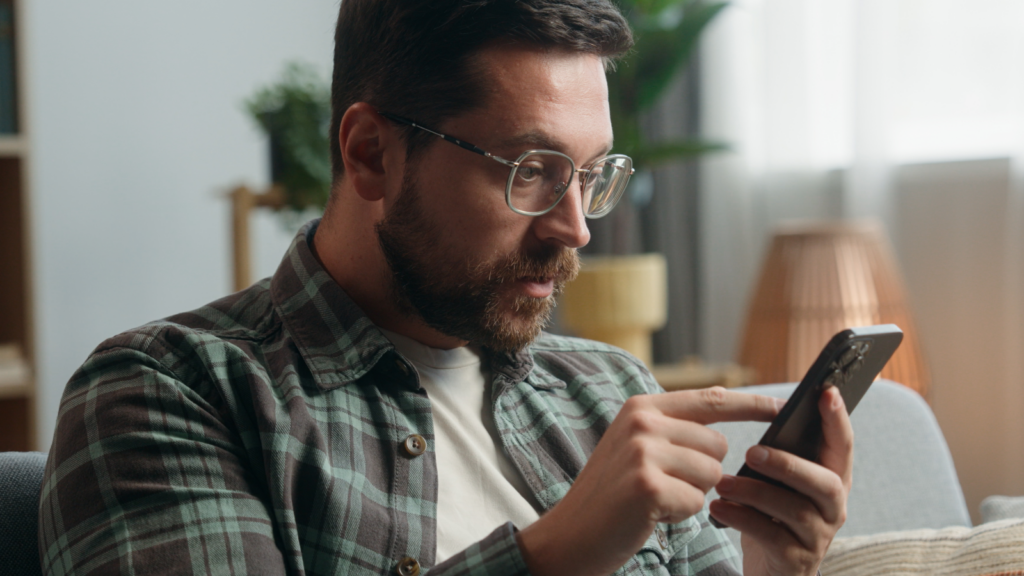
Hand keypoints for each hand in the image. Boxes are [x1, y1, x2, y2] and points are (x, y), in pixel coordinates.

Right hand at [516, 387, 782, 575]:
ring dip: (692, 494)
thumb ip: (675, 424)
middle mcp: (641, 421)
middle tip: (662, 485)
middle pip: (717, 445)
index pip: (711, 398)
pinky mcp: (648, 484)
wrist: (573, 534)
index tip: (783, 406)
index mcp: (641, 406)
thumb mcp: (637, 445)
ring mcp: (643, 451)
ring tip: (655, 498)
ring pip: (712, 474)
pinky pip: (698, 501)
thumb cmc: (612, 494)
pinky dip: (681, 514)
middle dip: (702, 472)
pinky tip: (650, 513)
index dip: (751, 404)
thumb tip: (726, 399)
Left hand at [708, 386, 853, 575]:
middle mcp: (834, 507)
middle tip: (751, 451)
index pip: (842, 446)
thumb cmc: (771, 514)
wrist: (769, 570)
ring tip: (722, 483)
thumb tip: (747, 404)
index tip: (827, 391)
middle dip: (789, 464)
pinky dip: (743, 518)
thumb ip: (777, 452)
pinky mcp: (797, 559)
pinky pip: (772, 536)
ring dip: (755, 492)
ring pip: (795, 509)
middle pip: (825, 482)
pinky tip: (718, 508)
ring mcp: (819, 536)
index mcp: (832, 479)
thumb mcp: (777, 482)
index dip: (838, 419)